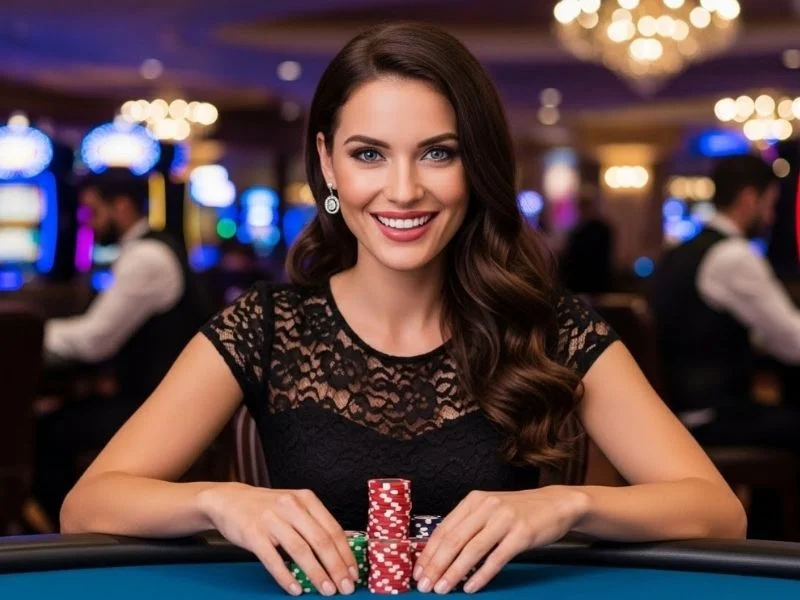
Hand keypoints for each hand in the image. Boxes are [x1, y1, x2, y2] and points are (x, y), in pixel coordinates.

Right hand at [198, 483, 358, 595]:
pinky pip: (273, 559)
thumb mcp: (293, 506)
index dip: (346, 553)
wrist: (228, 500)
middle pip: (321, 541)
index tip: (353, 573)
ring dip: (316, 573)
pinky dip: (286, 576)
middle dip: (336, 567)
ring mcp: (272, 519)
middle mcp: (291, 506)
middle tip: (345, 587)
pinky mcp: (253, 534)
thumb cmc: (266, 507)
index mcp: (306, 499)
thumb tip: (338, 555)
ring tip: (326, 590)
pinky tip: (296, 589)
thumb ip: (313, 524)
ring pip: (300, 550)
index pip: (333, 529)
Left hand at [413, 486, 588, 593]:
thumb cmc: (518, 511)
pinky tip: (470, 588)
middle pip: (454, 540)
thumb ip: (468, 525)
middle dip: (436, 565)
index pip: (444, 529)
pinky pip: (496, 558)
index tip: (418, 572)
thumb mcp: (489, 510)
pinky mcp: (521, 534)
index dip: (429, 552)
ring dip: (454, 572)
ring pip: (472, 550)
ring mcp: (504, 519)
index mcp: (474, 500)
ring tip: (442, 589)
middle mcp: (486, 507)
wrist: (555, 504)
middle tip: (425, 585)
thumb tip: (440, 554)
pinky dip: (481, 575)